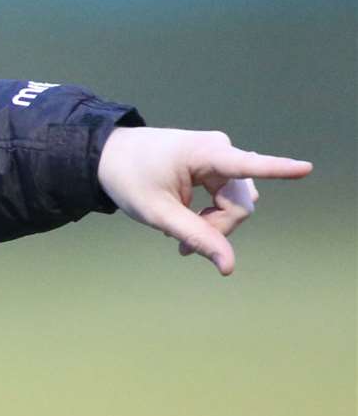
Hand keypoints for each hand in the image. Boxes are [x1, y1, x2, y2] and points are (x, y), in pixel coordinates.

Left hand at [96, 126, 311, 275]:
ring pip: (235, 204)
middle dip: (215, 229)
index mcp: (205, 152)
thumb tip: (229, 266)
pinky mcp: (217, 163)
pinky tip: (189, 222)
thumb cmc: (129, 179)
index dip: (279, 169)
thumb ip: (196, 237)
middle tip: (180, 247)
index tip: (306, 168)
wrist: (108, 156)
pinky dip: (210, 214)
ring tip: (179, 235)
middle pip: (238, 204)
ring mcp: (220, 155)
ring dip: (212, 223)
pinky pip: (227, 197)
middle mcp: (220, 148)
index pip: (248, 165)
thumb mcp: (158, 214)